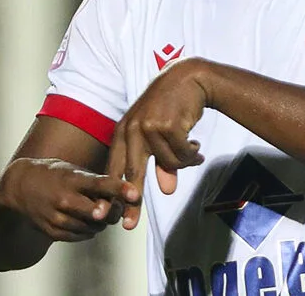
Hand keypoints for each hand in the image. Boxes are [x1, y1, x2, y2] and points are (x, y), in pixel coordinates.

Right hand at [0, 157, 138, 240]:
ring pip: (93, 228)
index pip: (99, 184)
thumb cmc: (54, 175)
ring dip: (102, 222)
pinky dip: (89, 230)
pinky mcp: (53, 232)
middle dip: (113, 212)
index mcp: (71, 179)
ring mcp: (57, 217)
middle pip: (99, 213)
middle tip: (117, 206)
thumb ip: (96, 183)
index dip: (118, 189)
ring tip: (98, 211)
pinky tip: (85, 219)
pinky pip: (81, 236)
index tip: (135, 193)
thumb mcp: (73, 170)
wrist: (20, 187)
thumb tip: (120, 197)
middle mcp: (64, 199)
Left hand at [106, 58, 210, 229]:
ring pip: (167, 164)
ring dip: (183, 162)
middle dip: (131, 202)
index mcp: (124, 132)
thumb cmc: (172, 106)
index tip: (108, 217)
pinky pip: (182, 155)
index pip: (115, 168)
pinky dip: (192, 154)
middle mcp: (132, 129)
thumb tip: (167, 191)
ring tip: (192, 151)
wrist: (189, 78)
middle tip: (129, 226)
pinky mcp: (167, 124)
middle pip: (131, 173)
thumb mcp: (160, 134)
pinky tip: (196, 144)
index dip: (111, 193)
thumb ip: (161, 163)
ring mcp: (148, 126)